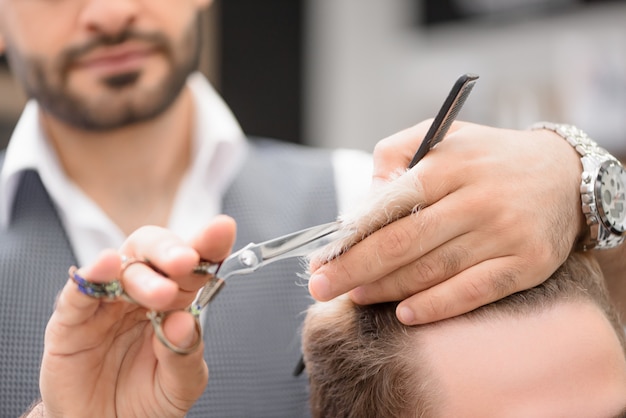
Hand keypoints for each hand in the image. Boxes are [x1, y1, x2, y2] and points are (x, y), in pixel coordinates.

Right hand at [39, 215, 235, 417]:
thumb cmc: (145, 402)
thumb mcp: (180, 385)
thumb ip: (185, 354)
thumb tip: (185, 319)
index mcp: (174, 302)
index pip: (193, 265)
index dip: (207, 244)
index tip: (222, 229)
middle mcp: (141, 294)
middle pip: (154, 253)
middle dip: (172, 250)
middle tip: (188, 261)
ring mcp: (106, 304)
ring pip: (121, 268)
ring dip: (142, 273)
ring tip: (161, 293)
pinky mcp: (71, 321)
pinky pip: (78, 292)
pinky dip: (91, 276)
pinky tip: (106, 266)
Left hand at [309, 121, 583, 323]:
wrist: (566, 175)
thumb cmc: (490, 159)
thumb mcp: (444, 136)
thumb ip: (397, 153)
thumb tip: (366, 195)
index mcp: (449, 165)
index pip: (389, 205)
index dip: (351, 236)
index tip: (323, 256)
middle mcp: (476, 198)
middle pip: (403, 242)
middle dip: (355, 269)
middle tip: (322, 287)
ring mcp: (503, 233)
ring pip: (432, 269)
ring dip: (387, 288)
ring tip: (355, 297)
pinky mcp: (525, 264)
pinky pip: (474, 291)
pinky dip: (437, 306)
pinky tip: (405, 314)